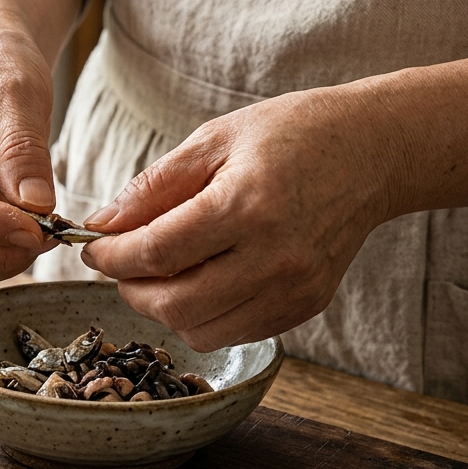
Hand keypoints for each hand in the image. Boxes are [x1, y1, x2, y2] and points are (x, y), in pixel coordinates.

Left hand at [79, 87, 400, 350]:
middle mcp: (274, 255)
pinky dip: (204, 316)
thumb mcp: (213, 141)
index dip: (112, 257)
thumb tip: (101, 225)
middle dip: (131, 289)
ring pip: (201, 330)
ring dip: (165, 309)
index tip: (93, 248)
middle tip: (122, 265)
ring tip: (161, 274)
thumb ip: (153, 187)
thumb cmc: (292, 136)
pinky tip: (203, 281)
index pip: (157, 252)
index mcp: (246, 205)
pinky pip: (234, 332)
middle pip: (174, 304)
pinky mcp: (306, 306)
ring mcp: (294, 288)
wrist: (374, 152)